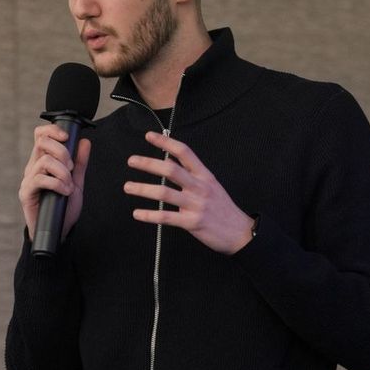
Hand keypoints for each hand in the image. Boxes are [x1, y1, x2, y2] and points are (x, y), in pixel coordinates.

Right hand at [19, 123, 91, 242]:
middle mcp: (33, 167)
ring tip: (69, 186)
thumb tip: (85, 141)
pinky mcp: (26, 193)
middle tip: (71, 168)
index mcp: (43, 161)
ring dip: (62, 172)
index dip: (53, 130)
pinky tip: (64, 192)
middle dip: (62, 151)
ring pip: (44, 161)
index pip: (41, 135)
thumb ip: (80, 163)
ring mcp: (28, 179)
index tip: (67, 138)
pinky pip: (40, 179)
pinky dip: (57, 183)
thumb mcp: (76, 182)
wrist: (58, 232)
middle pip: (42, 142)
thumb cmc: (64, 207)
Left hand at [124, 131, 254, 254]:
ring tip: (128, 187)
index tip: (149, 136)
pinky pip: (166, 217)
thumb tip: (170, 161)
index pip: (184, 152)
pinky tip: (137, 213)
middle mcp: (200, 187)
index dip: (165, 142)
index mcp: (205, 176)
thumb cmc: (223, 209)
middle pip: (171, 169)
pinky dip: (149, 215)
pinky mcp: (192, 223)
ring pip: (164, 193)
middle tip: (131, 161)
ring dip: (142, 189)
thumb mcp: (211, 186)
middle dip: (148, 163)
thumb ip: (192, 174)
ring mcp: (196, 205)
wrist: (241, 233)